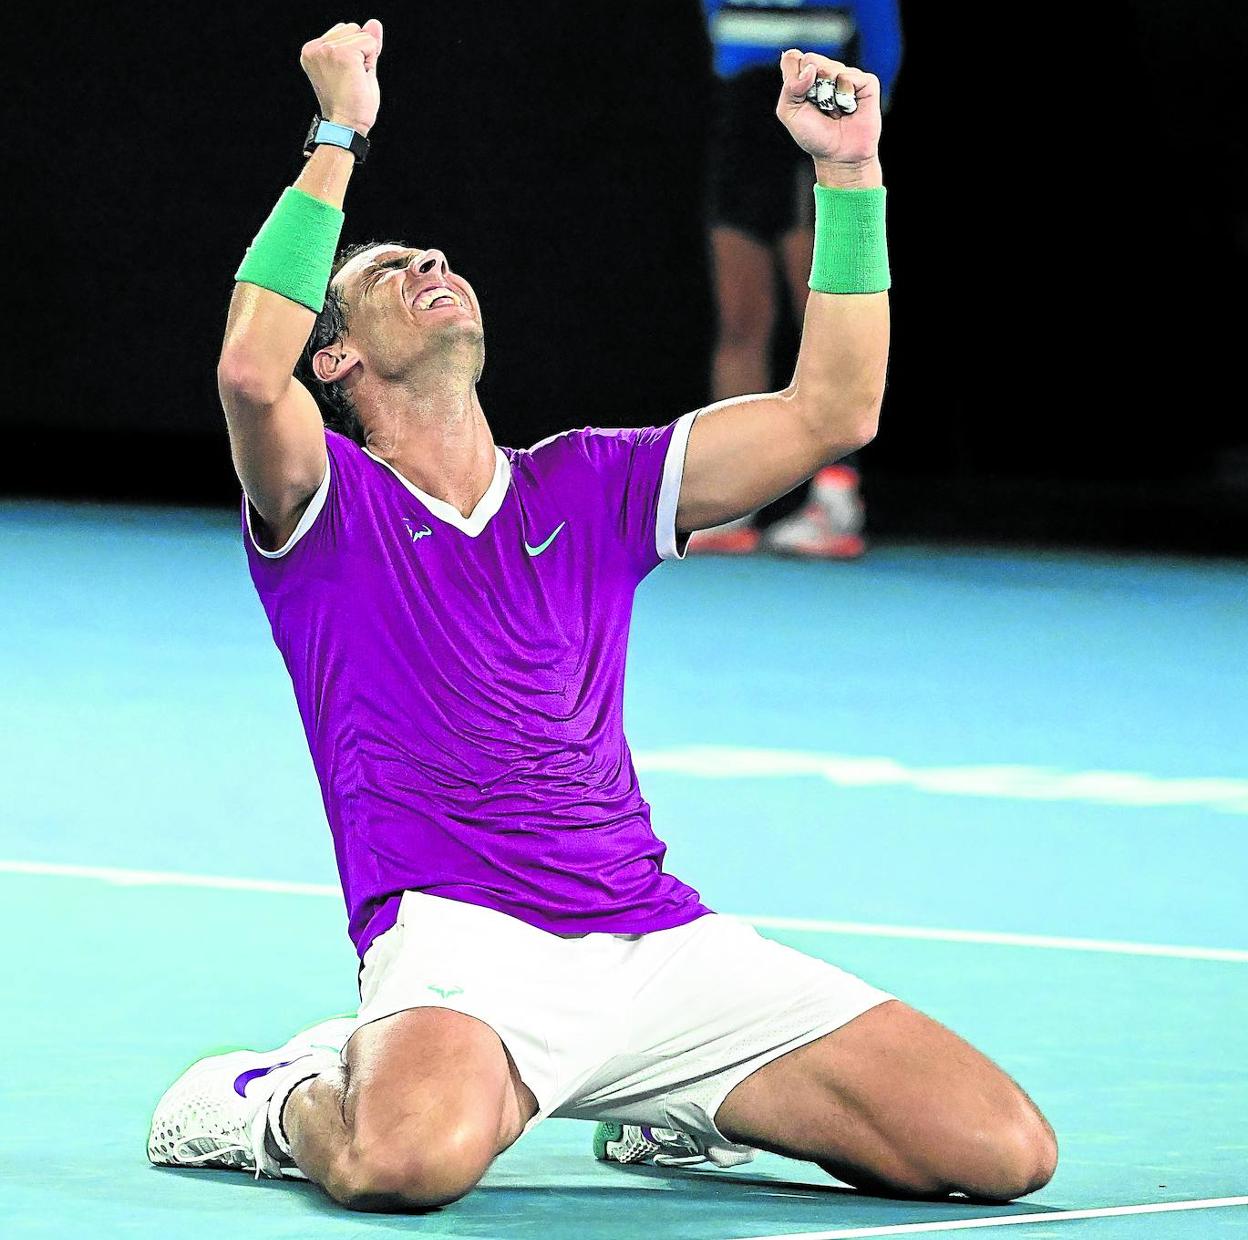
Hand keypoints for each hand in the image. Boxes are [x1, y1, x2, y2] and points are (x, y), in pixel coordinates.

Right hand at [300, 19, 383, 135]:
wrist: (346, 126)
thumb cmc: (351, 105)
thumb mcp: (359, 69)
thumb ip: (365, 44)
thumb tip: (375, 23)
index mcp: (312, 51)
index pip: (343, 31)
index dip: (354, 54)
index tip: (345, 78)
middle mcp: (315, 47)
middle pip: (352, 27)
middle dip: (360, 52)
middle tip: (351, 80)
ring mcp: (328, 49)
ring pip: (361, 34)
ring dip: (365, 57)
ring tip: (353, 80)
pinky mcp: (343, 54)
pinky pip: (370, 43)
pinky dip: (370, 62)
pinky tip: (357, 78)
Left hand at [776, 49, 880, 172]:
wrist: (839, 155)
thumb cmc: (814, 136)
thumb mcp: (789, 113)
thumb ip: (789, 88)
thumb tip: (810, 69)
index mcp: (805, 77)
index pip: (792, 58)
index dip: (793, 76)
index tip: (799, 97)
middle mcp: (826, 72)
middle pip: (810, 59)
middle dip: (810, 86)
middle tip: (818, 107)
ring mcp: (846, 75)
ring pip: (829, 67)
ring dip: (827, 95)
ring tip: (835, 111)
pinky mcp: (865, 82)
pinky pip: (849, 76)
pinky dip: (845, 95)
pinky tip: (848, 108)